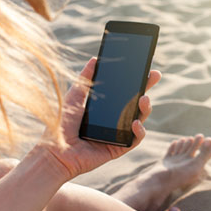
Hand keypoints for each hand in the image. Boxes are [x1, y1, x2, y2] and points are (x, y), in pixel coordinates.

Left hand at [42, 57, 160, 178]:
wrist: (55, 151)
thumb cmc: (61, 125)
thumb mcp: (74, 97)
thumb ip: (85, 79)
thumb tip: (95, 59)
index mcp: (106, 108)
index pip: (125, 92)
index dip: (137, 81)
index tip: (145, 68)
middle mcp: (114, 120)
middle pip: (136, 103)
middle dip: (147, 88)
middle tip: (154, 76)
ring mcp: (118, 134)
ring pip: (140, 120)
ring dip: (145, 109)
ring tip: (144, 99)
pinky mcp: (119, 148)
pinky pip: (135, 139)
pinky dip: (139, 131)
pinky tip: (135, 123)